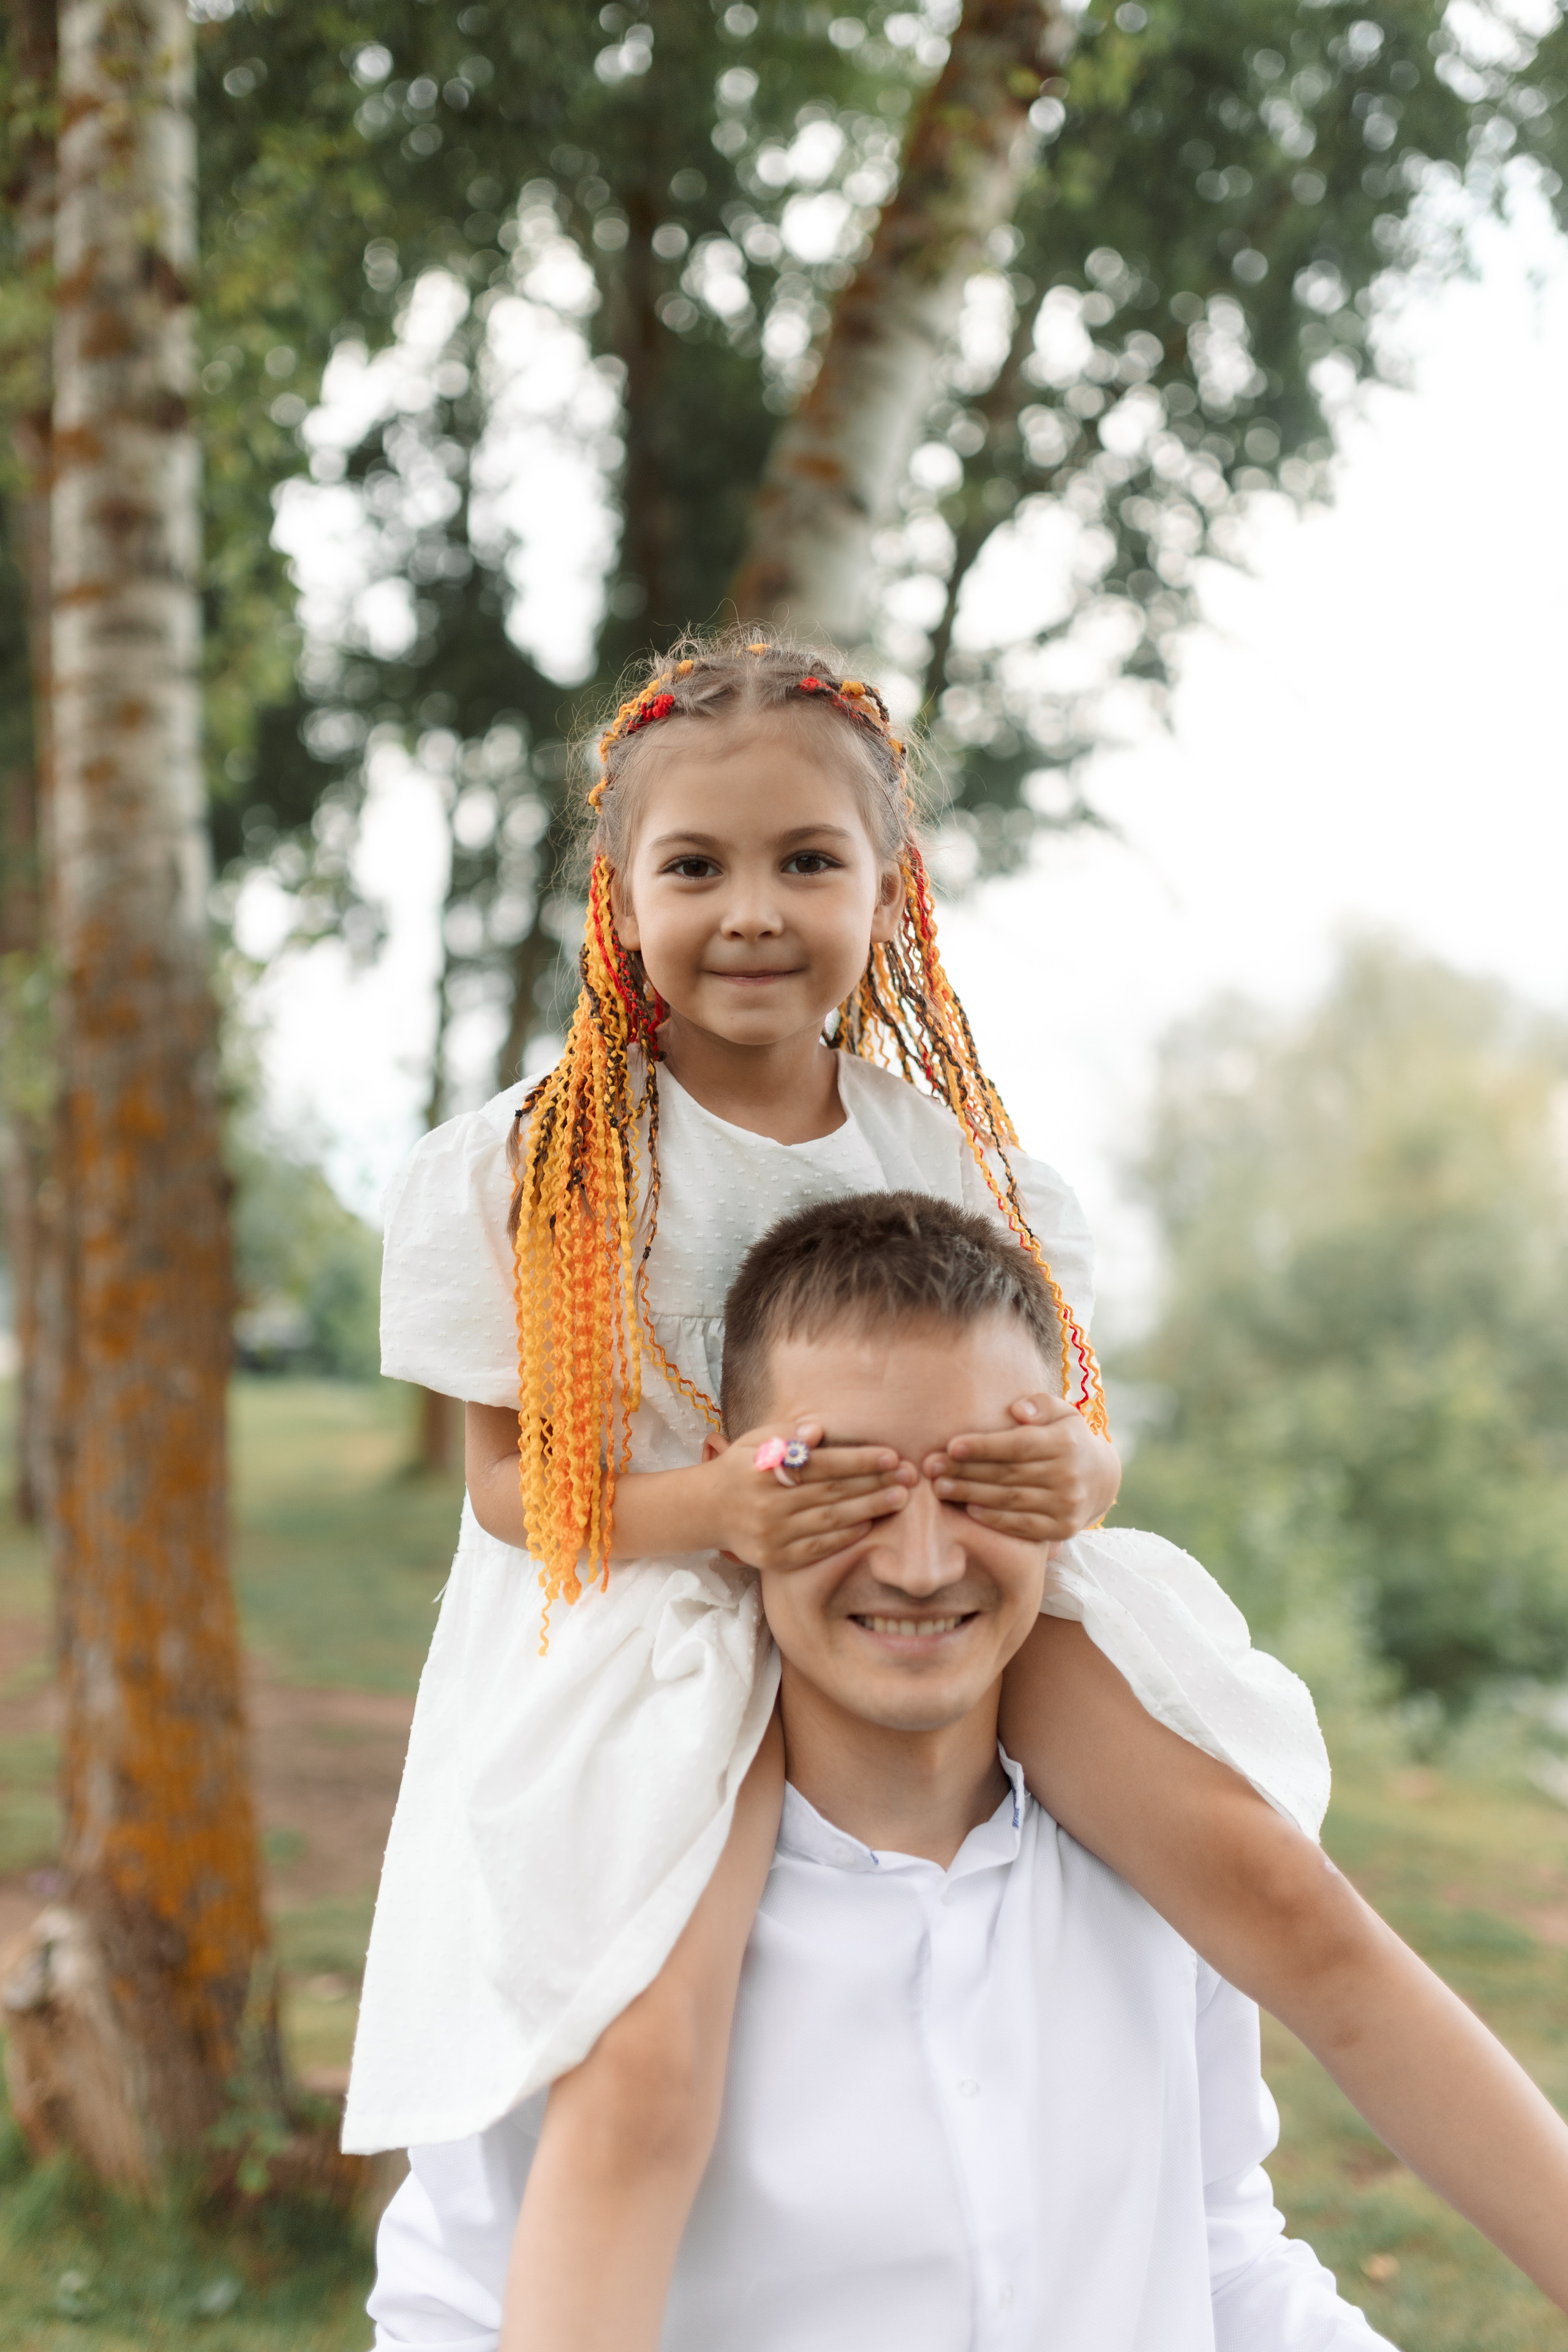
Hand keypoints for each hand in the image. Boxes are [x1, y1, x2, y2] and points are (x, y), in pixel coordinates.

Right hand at [704, 1422, 914, 1572]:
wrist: (709, 1511)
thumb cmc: (743, 1468)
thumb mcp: (756, 1441)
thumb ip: (787, 1434)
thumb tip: (818, 1431)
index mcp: (764, 1469)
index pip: (822, 1463)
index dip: (859, 1460)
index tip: (892, 1457)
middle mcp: (768, 1503)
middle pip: (832, 1492)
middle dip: (875, 1484)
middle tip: (909, 1477)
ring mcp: (772, 1534)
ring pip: (830, 1520)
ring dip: (870, 1509)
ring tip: (900, 1499)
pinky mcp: (776, 1558)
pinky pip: (818, 1547)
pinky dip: (846, 1537)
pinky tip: (870, 1525)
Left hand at [923, 1393, 1120, 1542]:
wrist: (1101, 1479)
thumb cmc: (1068, 1438)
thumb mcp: (1062, 1412)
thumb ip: (1040, 1405)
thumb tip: (1017, 1411)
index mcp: (1066, 1443)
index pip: (1018, 1445)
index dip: (983, 1446)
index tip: (951, 1446)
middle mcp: (1068, 1476)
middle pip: (1007, 1474)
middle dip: (965, 1471)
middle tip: (931, 1468)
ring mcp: (1066, 1505)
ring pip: (1010, 1500)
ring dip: (970, 1495)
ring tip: (939, 1488)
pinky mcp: (1062, 1529)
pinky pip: (1022, 1526)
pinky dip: (994, 1519)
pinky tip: (968, 1509)